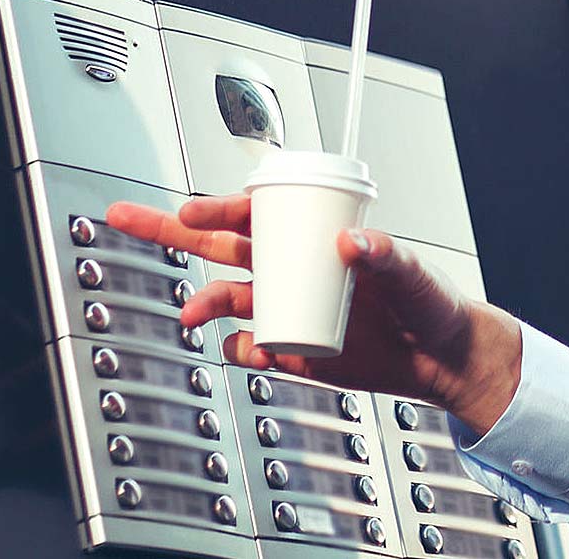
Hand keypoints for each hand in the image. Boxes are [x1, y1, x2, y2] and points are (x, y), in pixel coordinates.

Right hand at [103, 196, 524, 435]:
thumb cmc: (430, 302)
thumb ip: (386, 253)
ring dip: (204, 301)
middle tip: (127, 216)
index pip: (256, 214)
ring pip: (229, 297)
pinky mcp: (294, 347)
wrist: (441, 358)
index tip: (192, 210)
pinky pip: (252, 345)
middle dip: (172, 230)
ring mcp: (291, 306)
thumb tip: (354, 242)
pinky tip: (246, 349)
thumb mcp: (411, 270)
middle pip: (221, 245)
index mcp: (316, 238)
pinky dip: (242, 349)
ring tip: (191, 314)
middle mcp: (295, 268)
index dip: (220, 208)